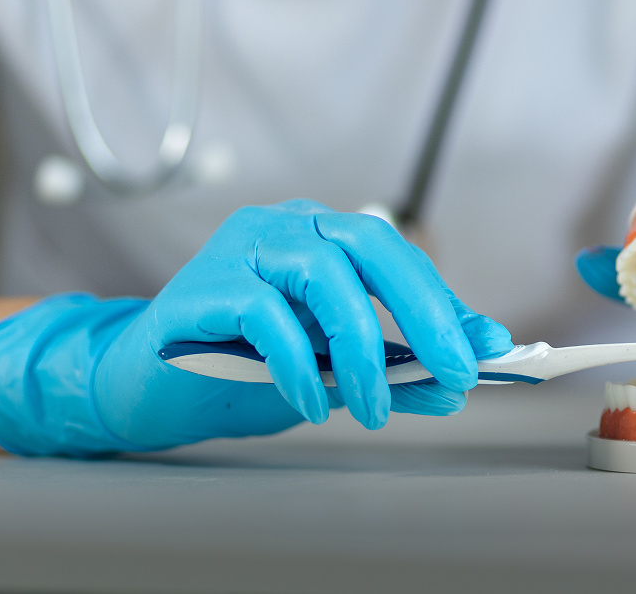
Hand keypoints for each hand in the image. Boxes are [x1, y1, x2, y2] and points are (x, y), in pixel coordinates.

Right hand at [0, 200, 511, 455]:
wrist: (149, 389)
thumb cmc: (241, 371)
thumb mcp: (332, 371)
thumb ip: (391, 368)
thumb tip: (460, 376)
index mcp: (319, 237)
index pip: (395, 257)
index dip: (443, 301)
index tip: (486, 348)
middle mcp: (283, 227)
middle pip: (369, 245)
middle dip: (423, 310)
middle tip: (456, 370)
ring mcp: (239, 248)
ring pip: (322, 275)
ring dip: (361, 348)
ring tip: (373, 408)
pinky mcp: (201, 286)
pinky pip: (265, 314)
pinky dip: (297, 364)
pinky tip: (308, 403)